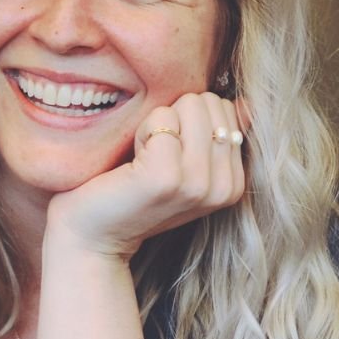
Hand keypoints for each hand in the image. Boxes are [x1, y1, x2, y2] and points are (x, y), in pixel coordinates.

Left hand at [45, 92, 247, 260]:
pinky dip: (140, 131)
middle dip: (174, 119)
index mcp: (233, 183)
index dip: (186, 121)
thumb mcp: (184, 165)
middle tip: (153, 156)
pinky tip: (131, 163)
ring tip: (143, 160)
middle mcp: (223, 187)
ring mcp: (197, 184)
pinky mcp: (167, 177)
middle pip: (208, 103)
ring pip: (188, 106)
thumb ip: (216, 135)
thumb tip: (247, 105)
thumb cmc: (132, 193)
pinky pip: (161, 119)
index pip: (225, 108)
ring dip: (157, 124)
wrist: (91, 236)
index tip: (168, 155)